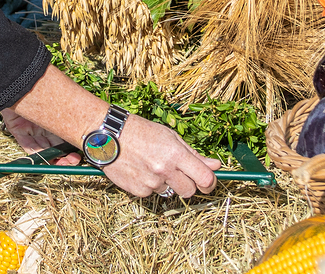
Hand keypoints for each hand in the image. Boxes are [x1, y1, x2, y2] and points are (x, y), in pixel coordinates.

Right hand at [7, 65, 220, 198]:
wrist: (108, 135)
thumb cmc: (141, 131)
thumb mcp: (170, 137)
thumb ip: (194, 155)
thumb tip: (216, 166)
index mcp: (176, 154)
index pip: (205, 178)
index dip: (211, 183)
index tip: (209, 182)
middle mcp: (164, 169)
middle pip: (190, 191)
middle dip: (189, 185)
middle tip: (179, 173)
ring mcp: (151, 182)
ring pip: (170, 192)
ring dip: (167, 183)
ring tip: (153, 166)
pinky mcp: (138, 191)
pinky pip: (152, 193)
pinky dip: (150, 185)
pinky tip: (141, 170)